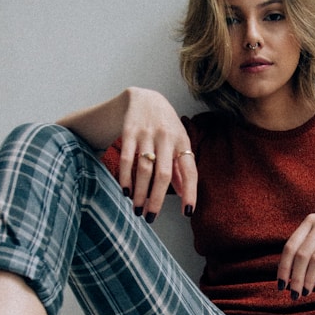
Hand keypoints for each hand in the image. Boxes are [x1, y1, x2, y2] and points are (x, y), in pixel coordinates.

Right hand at [117, 89, 196, 218]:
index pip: (190, 171)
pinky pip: (126, 159)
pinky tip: (126, 191)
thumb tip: (183, 195)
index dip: (190, 192)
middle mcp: (166, 138)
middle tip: (151, 217)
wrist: (144, 97)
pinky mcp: (129, 131)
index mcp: (182, 143)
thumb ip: (180, 169)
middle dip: (157, 199)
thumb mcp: (178, 143)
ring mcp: (147, 134)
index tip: (188, 212)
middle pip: (163, 174)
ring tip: (137, 209)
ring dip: (140, 192)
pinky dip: (125, 177)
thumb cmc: (165, 127)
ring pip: (144, 169)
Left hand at [277, 208, 314, 297]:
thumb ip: (306, 246)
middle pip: (303, 255)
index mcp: (310, 221)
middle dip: (296, 278)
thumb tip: (289, 276)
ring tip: (306, 292)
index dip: (284, 268)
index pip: (290, 246)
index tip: (281, 285)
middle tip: (294, 294)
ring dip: (309, 278)